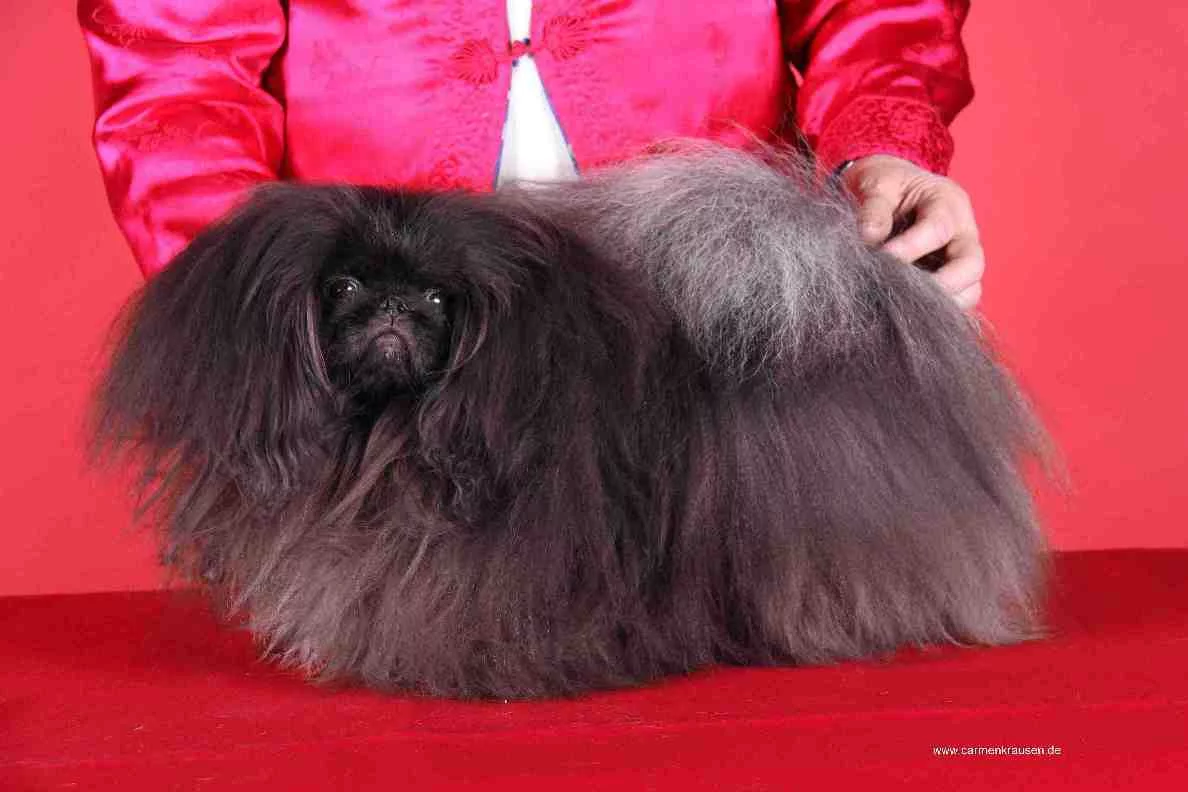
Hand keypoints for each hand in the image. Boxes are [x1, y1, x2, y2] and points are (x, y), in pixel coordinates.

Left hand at [841, 154, 984, 310]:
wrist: (888, 192)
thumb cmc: (885, 185)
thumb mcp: (877, 183)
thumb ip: (874, 208)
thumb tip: (870, 237)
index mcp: (948, 202)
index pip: (938, 229)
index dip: (910, 248)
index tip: (880, 259)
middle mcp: (963, 233)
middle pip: (972, 265)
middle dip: (941, 284)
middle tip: (903, 293)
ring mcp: (960, 260)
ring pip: (971, 290)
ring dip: (943, 303)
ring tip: (904, 306)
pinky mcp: (952, 281)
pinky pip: (956, 303)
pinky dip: (937, 312)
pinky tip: (907, 315)